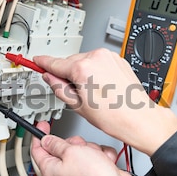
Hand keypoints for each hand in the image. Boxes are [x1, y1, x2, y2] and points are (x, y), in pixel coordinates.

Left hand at [31, 121, 142, 175]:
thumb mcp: (70, 151)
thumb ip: (56, 143)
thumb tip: (46, 140)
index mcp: (50, 170)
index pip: (38, 150)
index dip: (40, 135)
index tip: (43, 125)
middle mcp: (62, 173)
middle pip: (63, 148)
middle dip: (74, 143)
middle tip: (79, 147)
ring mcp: (79, 173)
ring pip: (81, 150)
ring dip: (91, 149)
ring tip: (95, 157)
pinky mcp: (93, 172)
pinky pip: (96, 156)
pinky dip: (102, 156)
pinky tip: (104, 162)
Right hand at [33, 48, 176, 154]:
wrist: (139, 119)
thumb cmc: (114, 116)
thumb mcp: (77, 106)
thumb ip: (59, 88)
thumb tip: (50, 78)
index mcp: (83, 68)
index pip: (55, 63)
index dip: (43, 63)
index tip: (37, 61)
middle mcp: (96, 57)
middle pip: (70, 62)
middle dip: (67, 74)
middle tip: (73, 93)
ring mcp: (109, 57)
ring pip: (84, 61)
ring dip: (82, 73)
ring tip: (92, 93)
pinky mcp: (118, 60)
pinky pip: (98, 62)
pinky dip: (95, 72)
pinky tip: (101, 88)